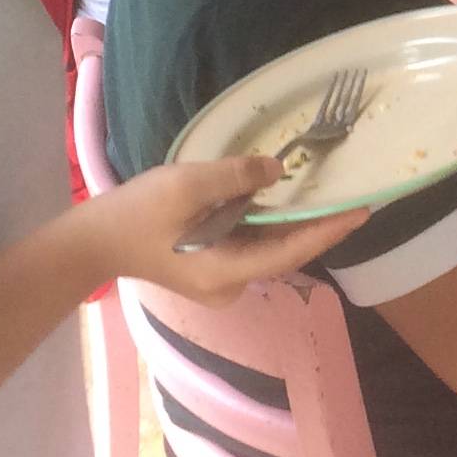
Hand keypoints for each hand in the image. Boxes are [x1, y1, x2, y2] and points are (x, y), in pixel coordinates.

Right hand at [86, 157, 374, 302]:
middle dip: (318, 222)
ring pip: (270, 247)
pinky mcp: (213, 268)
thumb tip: (278, 171)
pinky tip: (284, 196)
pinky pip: (252, 244)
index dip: (330, 230)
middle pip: (285, 250)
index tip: (364, 210)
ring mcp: (222, 280)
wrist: (92, 241)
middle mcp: (232, 285)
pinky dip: (270, 222)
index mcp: (227, 273)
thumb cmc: (136, 214)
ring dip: (294, 219)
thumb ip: (235, 177)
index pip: (292, 251)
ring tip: (329, 189)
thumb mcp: (186, 185)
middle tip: (353, 191)